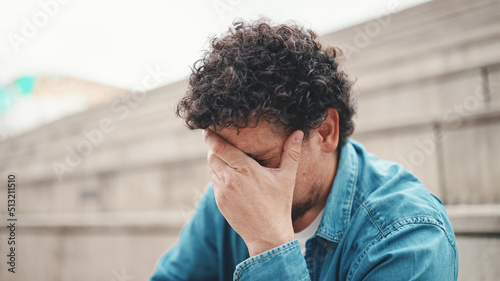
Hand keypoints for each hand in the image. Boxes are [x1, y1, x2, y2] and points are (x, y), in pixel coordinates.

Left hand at [203, 129, 303, 256]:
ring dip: (217, 163)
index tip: (208, 130)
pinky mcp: (219, 202)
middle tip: (223, 145)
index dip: (211, 137)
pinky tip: (233, 179)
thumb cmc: (279, 204)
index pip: (219, 147)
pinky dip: (220, 177)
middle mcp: (230, 179)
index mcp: (246, 169)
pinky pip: (214, 183)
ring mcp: (222, 192)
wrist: (268, 234)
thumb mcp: (287, 177)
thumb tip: (298, 132)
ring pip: (212, 169)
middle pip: (212, 156)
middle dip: (215, 149)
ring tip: (230, 162)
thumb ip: (291, 153)